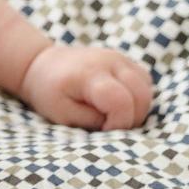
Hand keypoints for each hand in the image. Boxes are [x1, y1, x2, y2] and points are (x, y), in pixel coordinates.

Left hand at [18, 44, 152, 130]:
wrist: (41, 64)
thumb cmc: (48, 92)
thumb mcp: (62, 114)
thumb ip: (92, 121)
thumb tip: (118, 126)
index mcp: (89, 74)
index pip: (120, 101)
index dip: (119, 123)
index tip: (104, 131)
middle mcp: (109, 61)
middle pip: (141, 94)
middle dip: (132, 117)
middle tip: (110, 126)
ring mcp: (119, 58)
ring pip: (146, 88)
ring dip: (138, 107)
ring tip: (114, 115)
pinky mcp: (124, 59)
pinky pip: (144, 81)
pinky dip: (138, 96)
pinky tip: (119, 102)